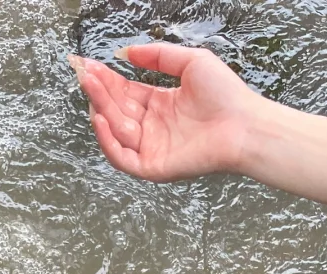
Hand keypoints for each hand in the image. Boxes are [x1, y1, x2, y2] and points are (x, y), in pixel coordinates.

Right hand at [70, 43, 264, 180]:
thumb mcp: (190, 62)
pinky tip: (101, 120)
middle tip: (83, 73)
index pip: (125, 92)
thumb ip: (159, 56)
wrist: (243, 124)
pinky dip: (109, 142)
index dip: (106, 79)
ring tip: (92, 88)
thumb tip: (127, 52)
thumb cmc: (225, 94)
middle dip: (99, 91)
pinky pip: (123, 158)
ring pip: (117, 131)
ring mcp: (151, 148)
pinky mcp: (153, 167)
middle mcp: (152, 127)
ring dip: (101, 109)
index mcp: (159, 104)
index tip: (88, 65)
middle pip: (117, 109)